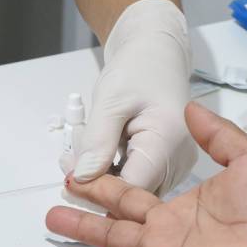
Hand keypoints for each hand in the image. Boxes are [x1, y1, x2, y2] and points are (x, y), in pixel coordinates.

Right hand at [46, 102, 246, 246]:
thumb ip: (217, 135)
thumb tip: (192, 109)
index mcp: (183, 206)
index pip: (135, 194)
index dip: (109, 184)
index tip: (84, 172)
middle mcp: (168, 232)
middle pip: (115, 218)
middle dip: (87, 206)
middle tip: (61, 194)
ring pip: (112, 244)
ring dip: (83, 233)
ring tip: (53, 221)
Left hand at [72, 0, 197, 196]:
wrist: (156, 54)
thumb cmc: (139, 67)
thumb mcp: (110, 100)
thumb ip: (97, 142)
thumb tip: (82, 178)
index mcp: (169, 141)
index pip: (133, 187)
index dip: (99, 192)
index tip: (69, 182)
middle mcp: (179, 159)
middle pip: (134, 193)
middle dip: (96, 183)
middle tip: (67, 164)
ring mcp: (176, 165)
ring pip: (132, 188)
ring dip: (101, 177)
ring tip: (78, 153)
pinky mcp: (167, 164)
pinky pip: (136, 178)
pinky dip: (112, 170)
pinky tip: (95, 153)